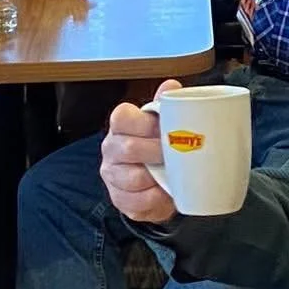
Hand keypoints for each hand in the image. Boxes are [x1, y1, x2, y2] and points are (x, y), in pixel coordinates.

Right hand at [98, 80, 182, 222]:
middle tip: (178, 155)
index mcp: (120, 124)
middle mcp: (111, 148)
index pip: (122, 117)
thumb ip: (165, 104)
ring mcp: (112, 175)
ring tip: (174, 176)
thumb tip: (171, 86)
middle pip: (129, 149)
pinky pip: (137, 202)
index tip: (167, 131)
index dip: (146, 124)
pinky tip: (166, 193)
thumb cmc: (157, 144)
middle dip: (157, 153)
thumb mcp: (162, 123)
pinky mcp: (119, 198)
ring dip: (157, 179)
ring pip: (133, 178)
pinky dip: (156, 199)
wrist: (156, 179)